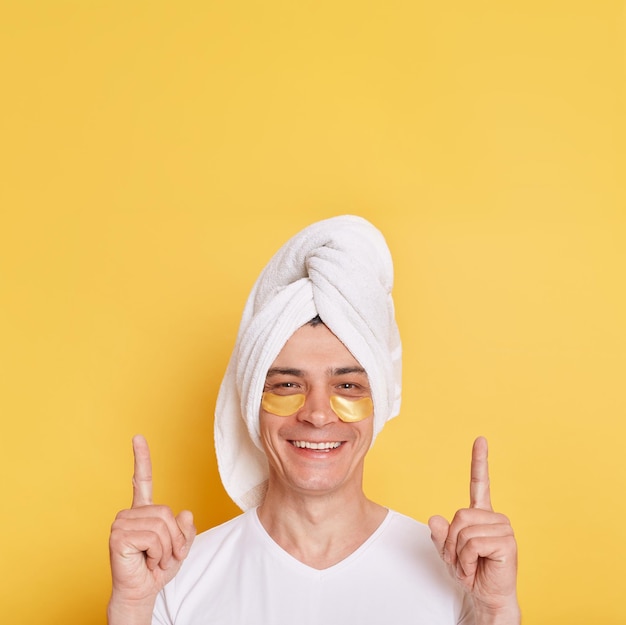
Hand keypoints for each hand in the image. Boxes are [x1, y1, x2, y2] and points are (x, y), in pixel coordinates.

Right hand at [108, 435, 195, 622]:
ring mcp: (121, 523)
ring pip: (162, 525)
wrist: (141, 593)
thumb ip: (185, 529)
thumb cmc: (157, 569)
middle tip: (164, 556)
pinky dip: (159, 553)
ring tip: (154, 559)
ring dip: (166, 549)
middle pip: (167, 512)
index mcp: (143, 511)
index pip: (142, 479)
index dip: (142, 458)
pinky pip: (154, 537)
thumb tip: (185, 512)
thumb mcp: (180, 547)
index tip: (138, 437)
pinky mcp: (118, 536)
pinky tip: (146, 561)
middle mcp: (130, 513)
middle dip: (174, 539)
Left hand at [428, 437, 519, 623]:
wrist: (486, 597)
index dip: (480, 461)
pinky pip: (471, 543)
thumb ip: (440, 535)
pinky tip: (477, 567)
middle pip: (458, 516)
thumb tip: (434, 518)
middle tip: (461, 559)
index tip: (480, 439)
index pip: (480, 483)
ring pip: (463, 530)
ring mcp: (503, 528)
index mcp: (481, 514)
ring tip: (470, 564)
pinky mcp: (507, 542)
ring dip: (458, 553)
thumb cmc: (471, 572)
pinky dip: (466, 559)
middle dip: (451, 542)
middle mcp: (494, 517)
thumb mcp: (448, 552)